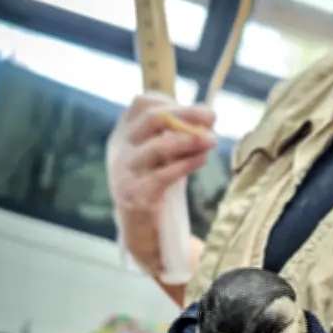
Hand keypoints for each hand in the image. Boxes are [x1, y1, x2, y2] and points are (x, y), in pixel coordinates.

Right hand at [107, 93, 216, 274]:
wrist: (140, 230)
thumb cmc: (154, 187)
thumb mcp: (160, 156)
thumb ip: (175, 137)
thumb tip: (207, 120)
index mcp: (124, 135)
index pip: (141, 105)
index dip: (170, 102)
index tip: (199, 112)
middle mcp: (120, 149)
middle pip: (151, 120)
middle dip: (185, 115)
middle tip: (212, 117)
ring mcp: (124, 173)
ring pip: (156, 148)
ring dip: (188, 141)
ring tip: (212, 140)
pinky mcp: (134, 196)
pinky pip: (162, 176)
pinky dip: (184, 165)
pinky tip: (202, 160)